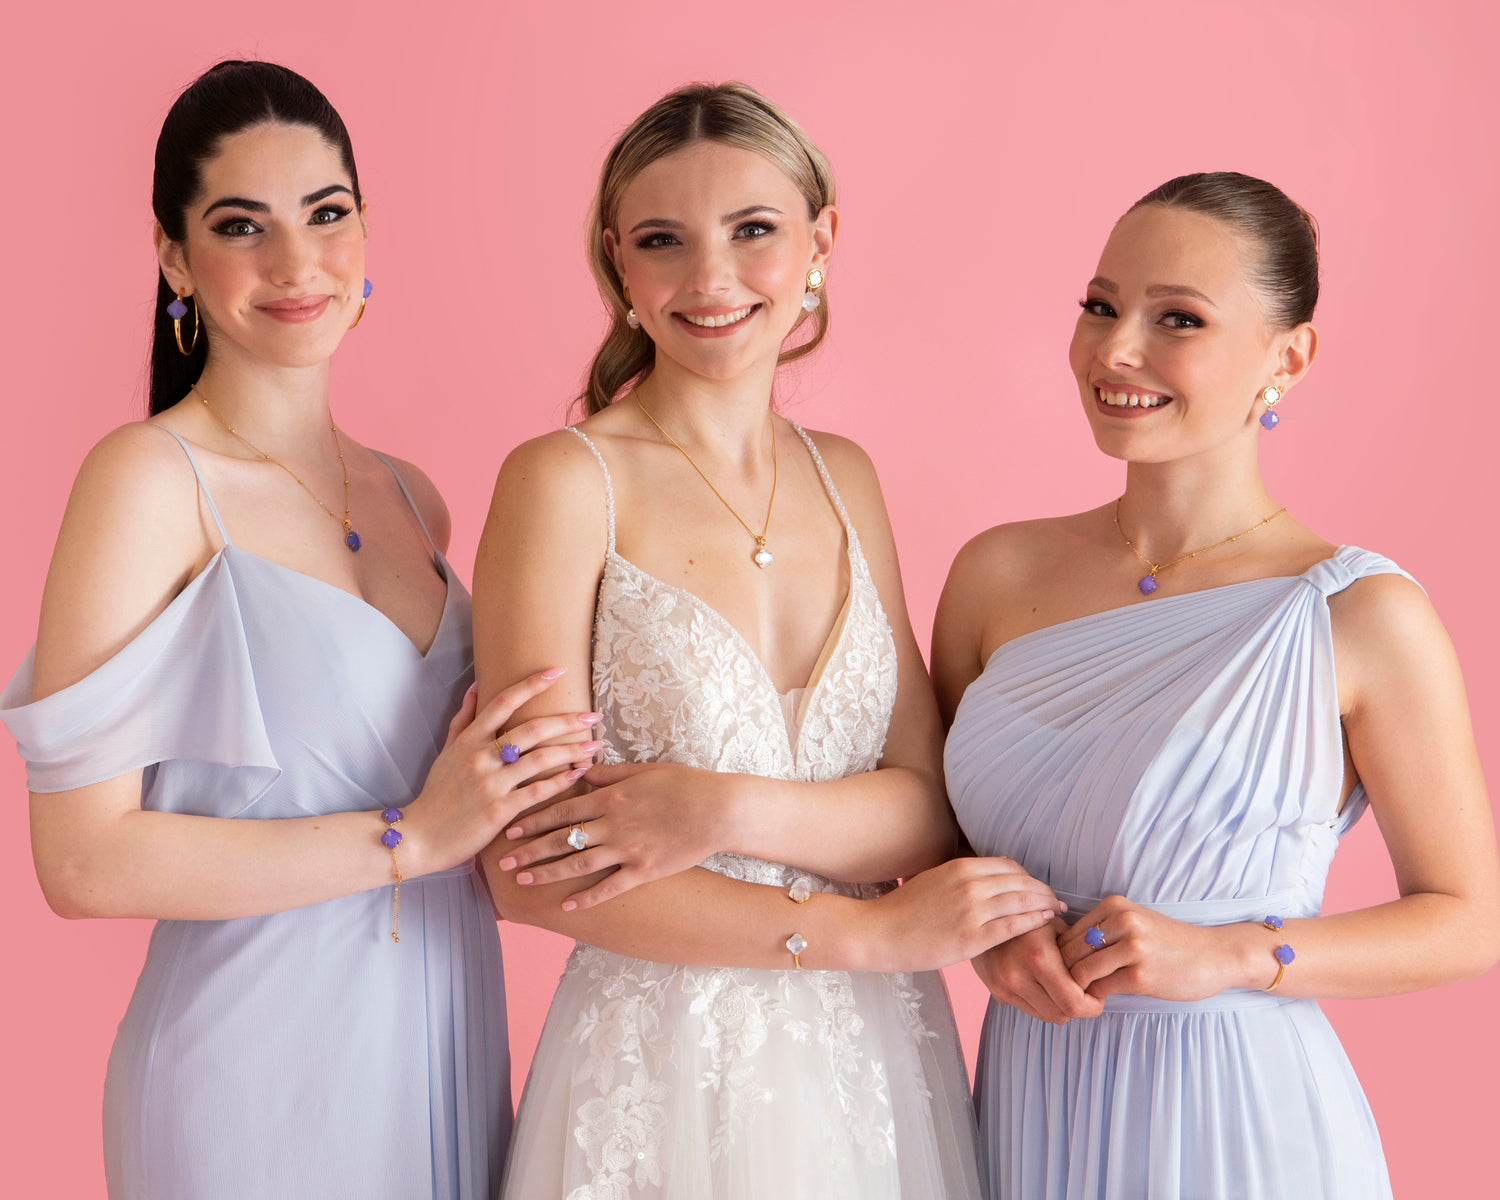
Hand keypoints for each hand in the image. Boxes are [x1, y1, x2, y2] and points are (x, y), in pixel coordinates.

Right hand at [401, 668, 602, 875]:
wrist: (420, 836)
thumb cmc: (438, 792)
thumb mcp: (447, 750)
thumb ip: (464, 718)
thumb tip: (476, 684)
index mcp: (470, 739)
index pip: (504, 701)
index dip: (532, 683)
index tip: (559, 670)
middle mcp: (481, 757)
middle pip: (532, 729)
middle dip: (567, 720)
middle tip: (594, 715)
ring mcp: (491, 783)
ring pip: (540, 759)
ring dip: (572, 750)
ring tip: (595, 745)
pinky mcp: (500, 810)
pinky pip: (538, 791)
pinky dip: (561, 781)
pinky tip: (580, 773)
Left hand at [495, 761, 736, 910]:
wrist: (718, 809)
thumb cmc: (683, 785)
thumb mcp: (644, 771)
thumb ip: (610, 774)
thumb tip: (582, 769)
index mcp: (611, 797)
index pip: (561, 808)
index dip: (533, 819)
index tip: (509, 829)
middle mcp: (613, 824)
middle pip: (562, 838)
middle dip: (530, 850)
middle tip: (502, 862)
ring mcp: (627, 850)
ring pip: (578, 863)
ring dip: (548, 873)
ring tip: (524, 882)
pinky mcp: (644, 871)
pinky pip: (609, 887)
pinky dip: (587, 898)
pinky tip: (567, 906)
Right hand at [860, 857, 1062, 973]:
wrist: (879, 932)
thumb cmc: (903, 910)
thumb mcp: (934, 880)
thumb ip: (961, 878)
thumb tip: (985, 880)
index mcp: (961, 867)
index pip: (1009, 865)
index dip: (1029, 876)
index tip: (1038, 887)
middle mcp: (970, 883)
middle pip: (1021, 881)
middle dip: (1043, 890)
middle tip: (1056, 900)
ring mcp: (972, 910)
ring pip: (1023, 901)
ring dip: (1046, 905)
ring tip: (1057, 912)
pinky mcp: (972, 937)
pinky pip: (1014, 925)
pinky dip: (1035, 921)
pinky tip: (1046, 923)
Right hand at [971, 919, 1103, 1024]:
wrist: (984, 918)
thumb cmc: (1027, 916)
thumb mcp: (1055, 924)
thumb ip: (1078, 951)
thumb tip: (1103, 975)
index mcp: (1038, 958)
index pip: (1073, 1003)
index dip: (1093, 1005)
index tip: (1099, 993)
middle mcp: (1018, 977)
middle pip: (1062, 1015)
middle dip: (1080, 1007)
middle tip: (1087, 992)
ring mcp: (1005, 988)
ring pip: (1047, 1016)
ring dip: (1061, 1007)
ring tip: (1067, 987)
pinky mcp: (998, 993)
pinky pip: (1030, 1010)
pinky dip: (1044, 1003)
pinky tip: (1047, 986)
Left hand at [1057, 895, 1246, 1001]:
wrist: (1214, 955)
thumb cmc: (1168, 943)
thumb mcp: (1133, 923)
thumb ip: (1099, 932)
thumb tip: (1055, 953)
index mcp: (1114, 905)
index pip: (1066, 933)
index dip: (1059, 957)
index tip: (1064, 972)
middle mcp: (1122, 921)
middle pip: (1068, 952)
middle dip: (1064, 975)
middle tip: (1069, 989)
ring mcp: (1133, 947)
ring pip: (1080, 972)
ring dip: (1077, 989)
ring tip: (1084, 995)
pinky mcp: (1141, 975)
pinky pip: (1100, 989)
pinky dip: (1095, 997)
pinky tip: (1103, 999)